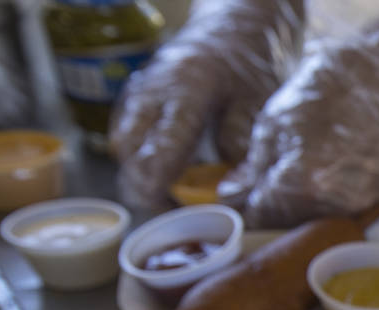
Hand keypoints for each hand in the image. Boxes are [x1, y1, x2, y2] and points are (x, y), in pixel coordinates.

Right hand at [110, 0, 301, 208]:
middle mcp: (152, 92)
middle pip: (127, 153)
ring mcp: (139, 94)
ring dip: (141, 176)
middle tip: (181, 211)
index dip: (161, 188)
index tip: (178, 213)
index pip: (158, 149)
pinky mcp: (136, 99)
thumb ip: (241, 143)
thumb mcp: (258, 103)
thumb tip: (229, 189)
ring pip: (120, 147)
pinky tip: (170, 175)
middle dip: (146, 188)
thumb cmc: (250, 65)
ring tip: (176, 197)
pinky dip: (140, 161)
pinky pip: (125, 137)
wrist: (234, 27)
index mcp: (184, 91)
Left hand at [219, 21, 378, 226]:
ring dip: (306, 206)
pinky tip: (333, 170)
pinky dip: (334, 199)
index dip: (246, 206)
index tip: (243, 193)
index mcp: (300, 187)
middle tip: (271, 180)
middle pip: (290, 226)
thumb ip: (254, 166)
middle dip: (276, 208)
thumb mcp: (276, 120)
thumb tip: (234, 194)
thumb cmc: (332, 89)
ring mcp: (362, 208)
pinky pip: (346, 211)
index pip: (258, 218)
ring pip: (319, 222)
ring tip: (306, 172)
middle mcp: (333, 208)